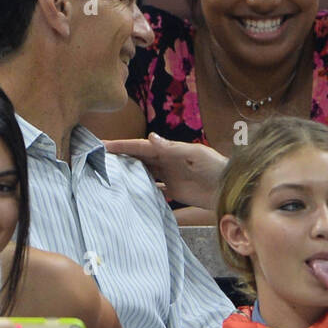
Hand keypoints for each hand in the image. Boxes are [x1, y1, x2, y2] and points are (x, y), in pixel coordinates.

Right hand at [103, 133, 225, 208]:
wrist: (229, 187)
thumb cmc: (216, 167)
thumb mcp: (195, 155)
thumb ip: (172, 148)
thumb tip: (150, 136)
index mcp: (169, 150)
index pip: (140, 146)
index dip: (122, 145)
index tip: (103, 145)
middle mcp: (167, 161)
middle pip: (138, 157)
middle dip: (120, 156)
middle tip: (98, 158)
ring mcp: (170, 176)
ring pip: (144, 171)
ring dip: (129, 171)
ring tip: (110, 174)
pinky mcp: (176, 190)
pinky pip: (156, 188)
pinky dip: (144, 187)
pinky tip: (132, 191)